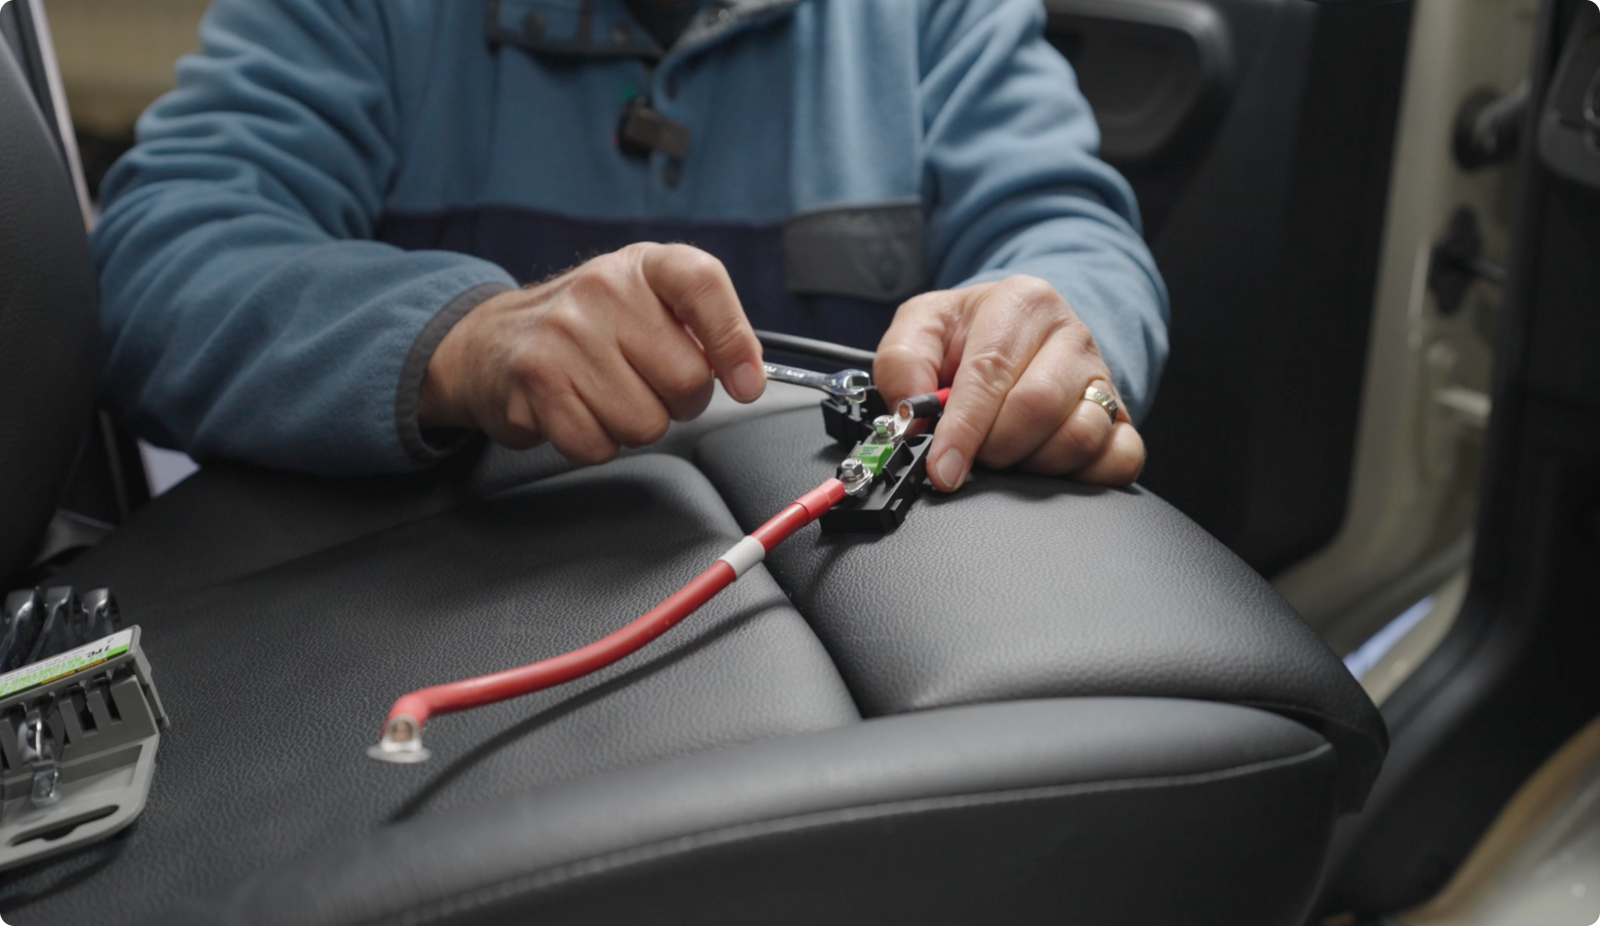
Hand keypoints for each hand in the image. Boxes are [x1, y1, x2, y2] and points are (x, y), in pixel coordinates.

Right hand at [418, 243, 765, 464]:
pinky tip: (580, 411)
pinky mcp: (537, 384)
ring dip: (635, 426)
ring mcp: (565, 335)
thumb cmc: (589, 329)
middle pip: (686, 380)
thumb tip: (747, 373)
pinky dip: (597, 444)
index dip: (734, 341)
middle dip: (679, 401)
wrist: (494, 342)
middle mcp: (603, 290)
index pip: (703, 284)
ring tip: (607, 395)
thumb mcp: (647, 303)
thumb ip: (702, 329)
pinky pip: (600, 446)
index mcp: (643, 266)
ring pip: (646, 424)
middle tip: (648, 384)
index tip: (746, 384)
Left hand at [874, 276, 1144, 491]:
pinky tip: (1049, 464)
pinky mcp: (1121, 416)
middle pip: (1036, 407)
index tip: (943, 469)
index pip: (991, 371)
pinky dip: (1083, 475)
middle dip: (994, 446)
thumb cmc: (969, 335)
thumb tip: (911, 413)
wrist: (1017, 333)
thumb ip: (902, 361)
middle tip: (974, 454)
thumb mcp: (922, 327)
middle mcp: (1071, 334)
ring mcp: (1102, 376)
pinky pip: (1122, 457)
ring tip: (1009, 452)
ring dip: (1034, 462)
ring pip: (1080, 436)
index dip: (964, 428)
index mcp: (1022, 302)